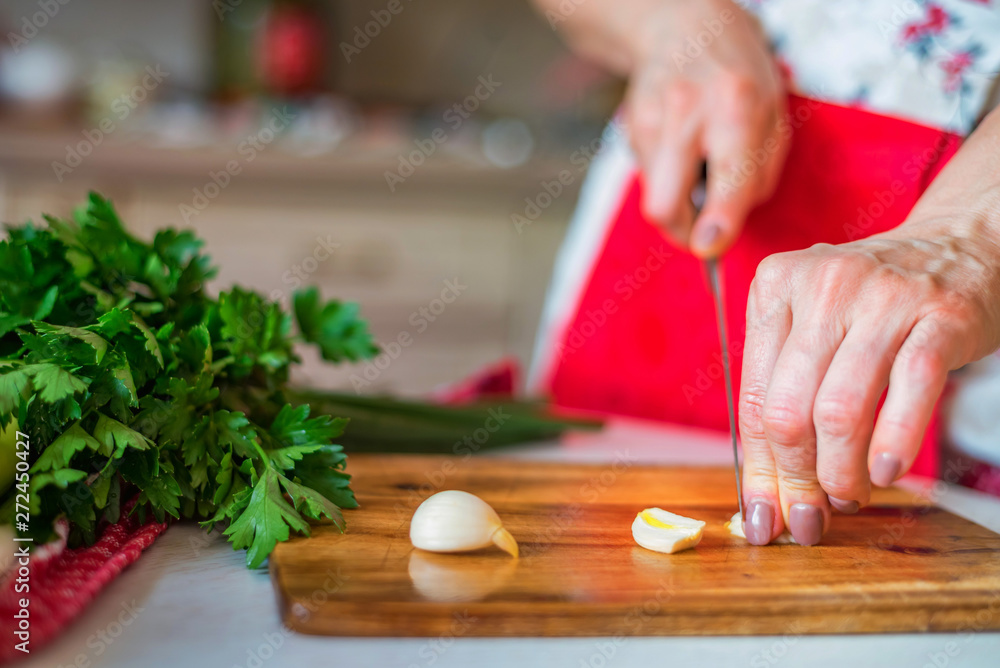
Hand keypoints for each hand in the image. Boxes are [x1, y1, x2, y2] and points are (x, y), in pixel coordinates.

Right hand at [624, 0, 786, 256]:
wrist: (682, 26)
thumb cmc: (739, 75)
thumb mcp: (775, 115)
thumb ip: (760, 173)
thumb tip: (728, 228)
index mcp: (737, 111)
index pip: (725, 188)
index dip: (716, 231)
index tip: (710, 249)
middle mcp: (688, 116)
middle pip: (663, 208)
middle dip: (681, 232)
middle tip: (700, 228)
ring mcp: (651, 121)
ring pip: (653, 198)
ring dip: (675, 201)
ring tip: (695, 171)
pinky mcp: (629, 128)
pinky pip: (648, 177)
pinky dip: (665, 178)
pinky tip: (679, 150)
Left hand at [738, 226, 999, 544]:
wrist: (956, 248)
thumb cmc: (871, 305)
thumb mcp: (811, 326)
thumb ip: (785, 392)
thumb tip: (768, 491)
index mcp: (773, 286)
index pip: (755, 398)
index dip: (758, 469)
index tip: (764, 518)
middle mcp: (820, 285)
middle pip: (790, 409)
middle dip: (797, 479)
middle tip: (813, 514)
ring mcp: (879, 297)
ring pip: (841, 408)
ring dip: (842, 471)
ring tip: (849, 493)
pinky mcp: (938, 314)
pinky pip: (908, 390)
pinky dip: (893, 442)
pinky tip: (886, 471)